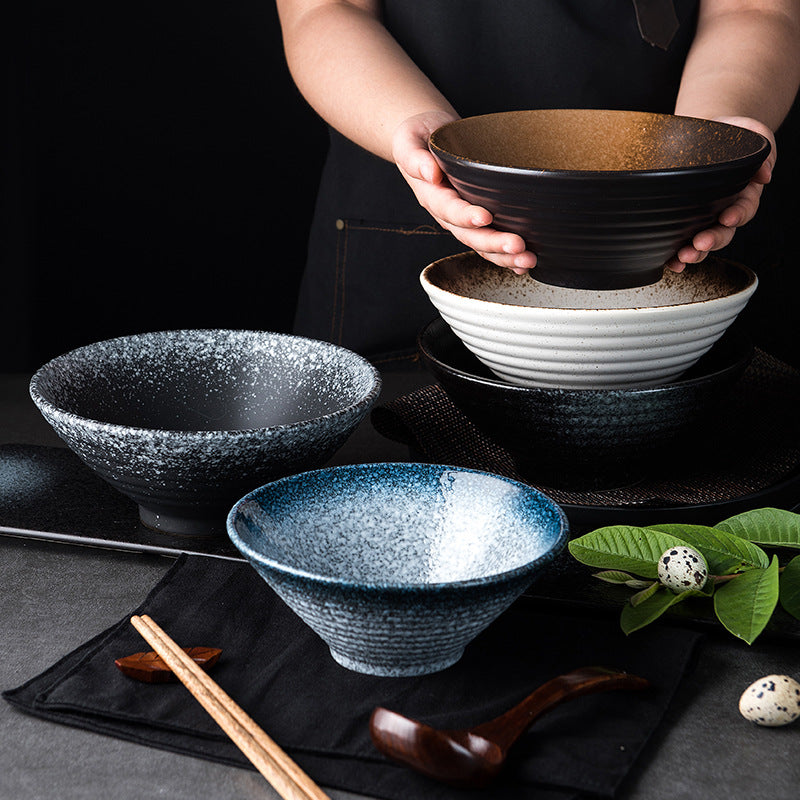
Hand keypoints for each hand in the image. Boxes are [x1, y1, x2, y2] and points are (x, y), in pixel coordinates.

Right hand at [392, 111, 536, 273]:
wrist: (424, 140)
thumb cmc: (419, 136)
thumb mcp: (409, 139)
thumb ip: (415, 157)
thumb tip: (430, 173)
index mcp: (431, 195)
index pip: (448, 209)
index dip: (465, 215)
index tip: (485, 216)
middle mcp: (446, 213)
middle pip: (468, 235)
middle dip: (492, 243)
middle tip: (517, 246)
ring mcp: (460, 221)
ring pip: (480, 245)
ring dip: (503, 256)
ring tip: (527, 260)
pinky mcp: (475, 221)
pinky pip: (488, 244)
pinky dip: (505, 256)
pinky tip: (524, 263)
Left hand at [666, 116, 775, 271]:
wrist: (705, 130)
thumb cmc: (731, 134)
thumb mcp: (752, 134)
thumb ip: (763, 152)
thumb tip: (765, 174)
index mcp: (743, 192)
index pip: (744, 208)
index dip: (737, 215)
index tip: (728, 218)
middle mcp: (723, 210)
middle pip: (723, 232)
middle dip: (713, 240)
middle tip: (700, 244)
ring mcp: (703, 218)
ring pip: (702, 242)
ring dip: (695, 253)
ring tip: (684, 257)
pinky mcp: (683, 220)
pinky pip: (680, 242)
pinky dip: (675, 255)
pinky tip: (670, 263)